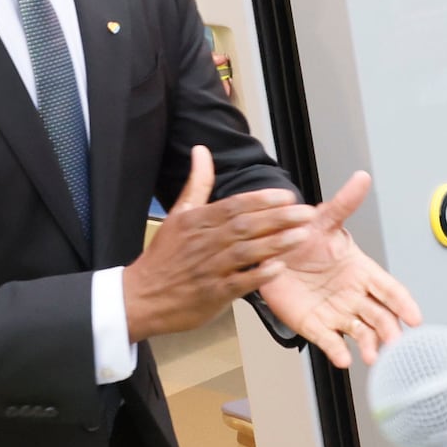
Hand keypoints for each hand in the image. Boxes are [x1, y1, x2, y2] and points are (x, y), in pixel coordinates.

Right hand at [124, 148, 322, 339]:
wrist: (140, 297)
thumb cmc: (163, 256)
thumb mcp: (177, 214)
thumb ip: (196, 183)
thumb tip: (201, 150)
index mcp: (197, 221)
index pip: (233, 206)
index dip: (261, 200)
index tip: (287, 196)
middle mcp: (204, 242)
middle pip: (245, 226)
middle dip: (278, 219)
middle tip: (305, 213)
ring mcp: (209, 269)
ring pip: (246, 252)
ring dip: (275, 243)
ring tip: (301, 235)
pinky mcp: (212, 294)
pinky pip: (239, 282)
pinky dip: (258, 274)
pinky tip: (278, 267)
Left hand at [251, 172, 421, 369]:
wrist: (269, 252)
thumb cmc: (302, 237)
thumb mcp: (323, 219)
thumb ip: (344, 203)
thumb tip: (362, 178)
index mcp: (361, 271)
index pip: (389, 289)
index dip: (403, 303)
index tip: (416, 318)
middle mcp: (353, 295)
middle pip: (380, 316)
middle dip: (391, 331)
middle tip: (397, 344)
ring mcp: (336, 312)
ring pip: (360, 333)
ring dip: (370, 346)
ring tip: (372, 356)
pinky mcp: (315, 325)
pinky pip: (330, 341)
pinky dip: (338, 352)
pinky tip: (344, 359)